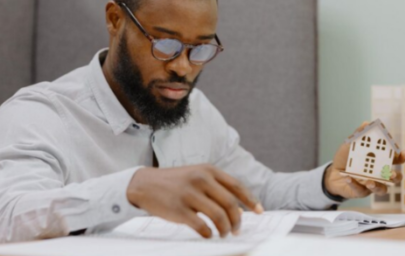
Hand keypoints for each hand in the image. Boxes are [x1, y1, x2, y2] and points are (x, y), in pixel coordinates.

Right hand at [126, 164, 263, 237]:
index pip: (237, 186)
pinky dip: (208, 233)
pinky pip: (201, 226)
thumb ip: (217, 187)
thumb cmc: (176, 182)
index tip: (259, 212)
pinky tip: (208, 235)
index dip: (251, 200)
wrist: (144, 184)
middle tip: (237, 230)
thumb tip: (239, 209)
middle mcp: (201, 180)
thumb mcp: (197, 175)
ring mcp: (189, 194)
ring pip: (218, 216)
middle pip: (230, 203)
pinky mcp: (178, 209)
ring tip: (223, 234)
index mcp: (208, 170)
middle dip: (238, 220)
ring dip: (225, 228)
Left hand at [324, 121, 404, 198]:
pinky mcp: (360, 192)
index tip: (403, 154)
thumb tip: (366, 123)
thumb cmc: (346, 158)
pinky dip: (355, 185)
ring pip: (382, 190)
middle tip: (391, 173)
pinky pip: (361, 191)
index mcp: (381, 161)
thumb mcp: (350, 144)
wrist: (332, 172)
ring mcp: (372, 184)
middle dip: (396, 176)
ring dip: (378, 186)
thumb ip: (358, 135)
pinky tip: (348, 178)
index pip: (396, 159)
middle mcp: (380, 174)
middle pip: (395, 178)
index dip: (402, 157)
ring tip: (370, 182)